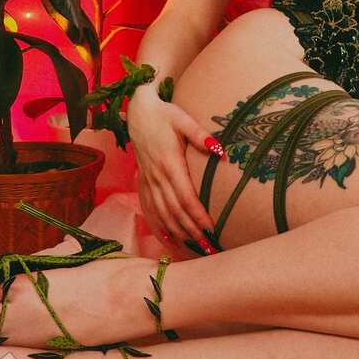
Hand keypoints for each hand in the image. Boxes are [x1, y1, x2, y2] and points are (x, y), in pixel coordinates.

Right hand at [126, 91, 224, 248]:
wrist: (138, 113)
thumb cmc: (164, 115)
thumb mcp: (183, 119)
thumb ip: (200, 135)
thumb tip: (220, 150)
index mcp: (169, 162)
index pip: (185, 196)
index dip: (197, 214)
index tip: (211, 227)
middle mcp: (157, 176)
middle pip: (175, 210)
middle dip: (191, 229)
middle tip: (208, 244)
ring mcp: (149, 180)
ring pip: (162, 213)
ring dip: (178, 231)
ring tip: (194, 246)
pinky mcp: (144, 182)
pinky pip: (150, 209)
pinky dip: (159, 226)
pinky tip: (168, 239)